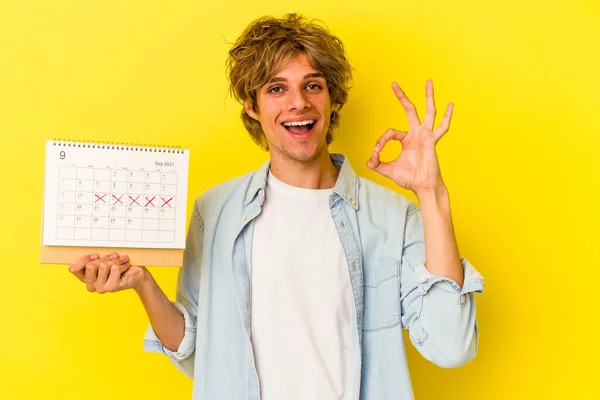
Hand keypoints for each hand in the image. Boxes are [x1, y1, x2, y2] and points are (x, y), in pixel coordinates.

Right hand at [68, 252, 147, 293]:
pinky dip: (122, 264)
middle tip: (113, 258)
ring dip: (115, 260)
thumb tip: (91, 254)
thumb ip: (94, 258)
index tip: (95, 255)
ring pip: (103, 266)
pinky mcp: (111, 287)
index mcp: (85, 277)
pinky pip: (114, 269)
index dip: (84, 259)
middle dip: (104, 258)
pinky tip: (125, 266)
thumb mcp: (104, 259)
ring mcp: (100, 288)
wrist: (136, 274)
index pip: (73, 268)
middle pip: (90, 265)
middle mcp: (91, 285)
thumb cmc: (119, 265)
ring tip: (121, 261)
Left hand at [366, 80, 451, 194]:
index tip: (376, 153)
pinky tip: (450, 105)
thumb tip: (368, 159)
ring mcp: (426, 135)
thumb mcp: (387, 170)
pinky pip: (441, 128)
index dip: (380, 141)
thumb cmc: (409, 178)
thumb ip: (376, 164)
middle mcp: (416, 134)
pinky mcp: (433, 141)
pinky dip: (447, 117)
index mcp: (406, 140)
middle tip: (394, 84)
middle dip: (402, 97)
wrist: (423, 187)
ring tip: (428, 82)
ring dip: (428, 96)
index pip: (390, 132)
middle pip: (409, 110)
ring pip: (428, 112)